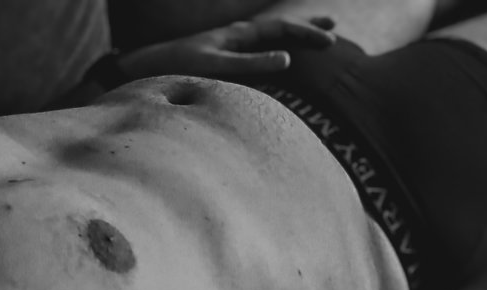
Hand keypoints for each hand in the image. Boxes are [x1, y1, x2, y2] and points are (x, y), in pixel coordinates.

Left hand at [119, 16, 335, 79]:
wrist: (153, 67)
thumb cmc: (182, 67)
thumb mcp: (219, 66)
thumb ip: (252, 62)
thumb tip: (286, 59)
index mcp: (240, 33)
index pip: (281, 28)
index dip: (307, 33)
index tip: (330, 41)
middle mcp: (238, 34)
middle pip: (280, 26)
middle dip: (306, 27)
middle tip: (333, 28)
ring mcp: (233, 44)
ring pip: (271, 34)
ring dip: (294, 34)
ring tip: (313, 35)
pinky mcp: (226, 56)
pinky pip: (259, 47)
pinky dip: (277, 46)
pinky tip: (282, 55)